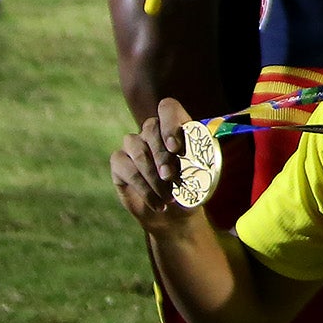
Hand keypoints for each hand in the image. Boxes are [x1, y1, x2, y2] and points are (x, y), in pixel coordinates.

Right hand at [113, 99, 208, 232]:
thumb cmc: (192, 188)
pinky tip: (157, 202)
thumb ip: (198, 158)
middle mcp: (152, 131)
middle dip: (162, 156)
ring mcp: (134, 145)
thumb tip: (188, 154)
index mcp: (176, 126)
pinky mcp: (119, 162)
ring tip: (168, 197)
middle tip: (171, 177)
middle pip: (150, 128)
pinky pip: (125, 166)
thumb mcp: (203, 173)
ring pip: (137, 148)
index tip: (175, 148)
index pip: (167, 108)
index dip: (169, 123)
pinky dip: (143, 187)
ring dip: (153, 176)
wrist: (175, 214)